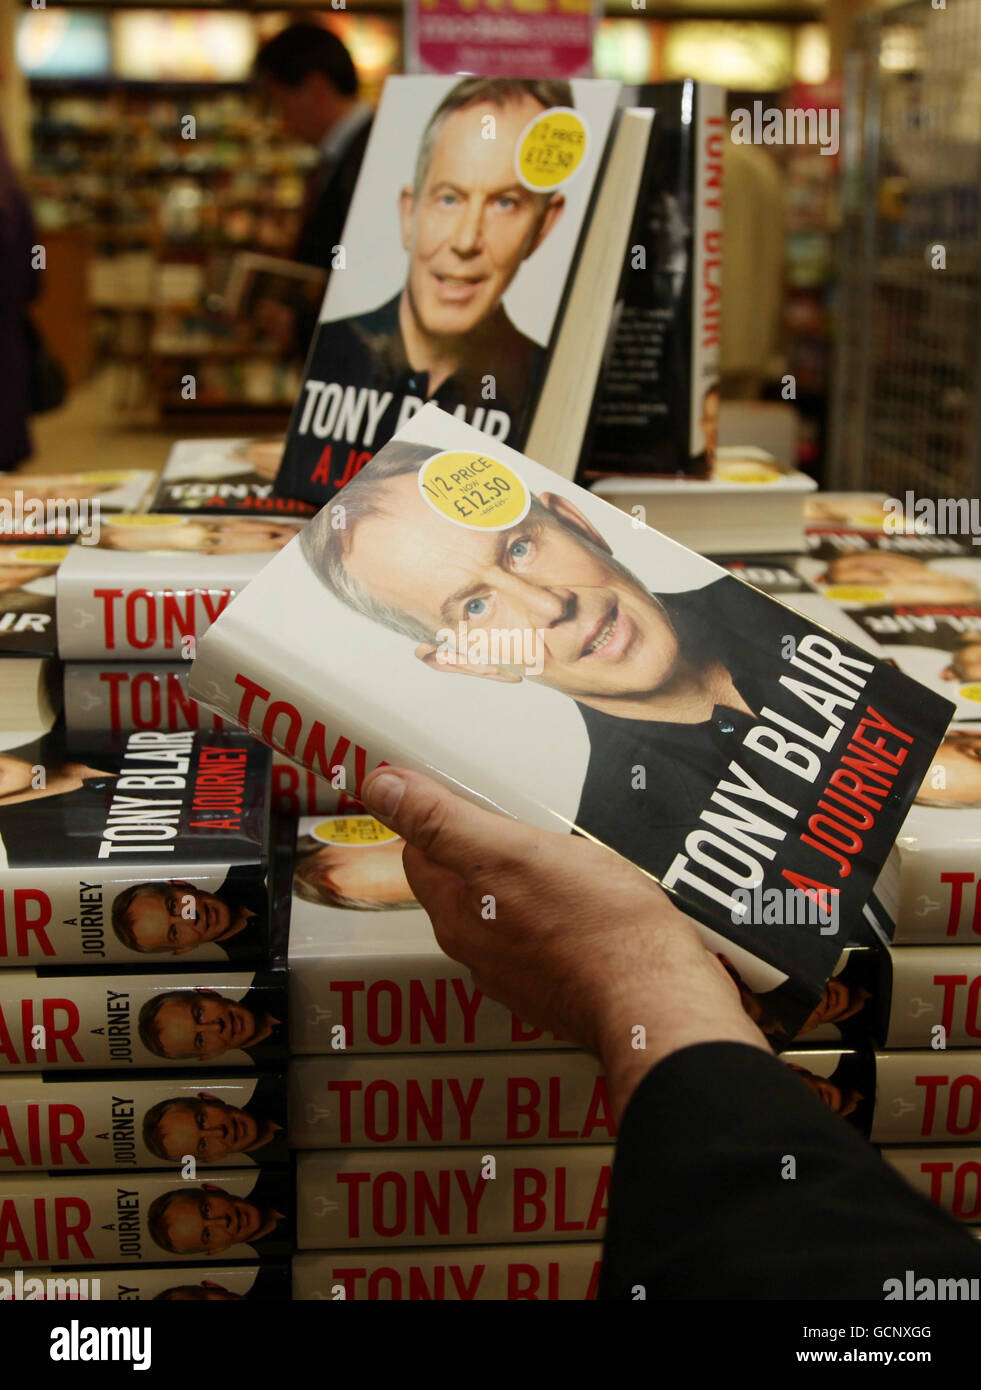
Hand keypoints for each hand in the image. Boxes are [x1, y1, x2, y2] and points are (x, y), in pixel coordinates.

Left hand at [361, 767, 768, 1117]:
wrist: (657, 998)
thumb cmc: (593, 926)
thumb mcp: (510, 851)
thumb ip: (442, 821)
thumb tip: (380, 787)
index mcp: (456, 915)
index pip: (421, 852)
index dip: (441, 816)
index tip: (472, 794)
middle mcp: (479, 949)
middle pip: (463, 880)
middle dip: (487, 846)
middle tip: (528, 819)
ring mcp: (520, 972)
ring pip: (506, 907)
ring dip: (526, 878)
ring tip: (566, 855)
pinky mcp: (561, 982)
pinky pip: (546, 933)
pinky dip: (559, 910)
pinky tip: (592, 899)